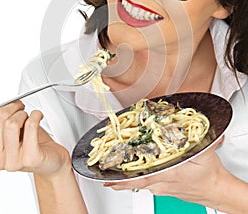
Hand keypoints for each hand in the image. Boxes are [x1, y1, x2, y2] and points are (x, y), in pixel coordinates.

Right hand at [0, 101, 69, 178]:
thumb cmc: (32, 146)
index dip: (0, 110)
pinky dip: (36, 116)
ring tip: (29, 118)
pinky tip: (38, 117)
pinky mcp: (31, 158)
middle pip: (1, 119)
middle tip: (20, 108)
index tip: (8, 107)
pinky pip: (30, 126)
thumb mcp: (10, 134)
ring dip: (24, 114)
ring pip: (13, 123)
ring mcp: (13, 161)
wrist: (51, 162)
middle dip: (13, 108)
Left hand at [104, 138, 224, 206]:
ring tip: (110, 172)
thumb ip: (201, 140)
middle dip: (118, 176)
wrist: (215, 190)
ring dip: (124, 178)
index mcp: (170, 172)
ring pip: (138, 183)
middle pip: (135, 180)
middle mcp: (162, 182)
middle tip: (104, 170)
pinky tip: (126, 175)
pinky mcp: (161, 188)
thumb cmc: (209, 174)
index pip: (144, 175)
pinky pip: (143, 184)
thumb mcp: (206, 153)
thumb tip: (197, 128)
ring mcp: (161, 187)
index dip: (125, 176)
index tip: (111, 173)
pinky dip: (133, 179)